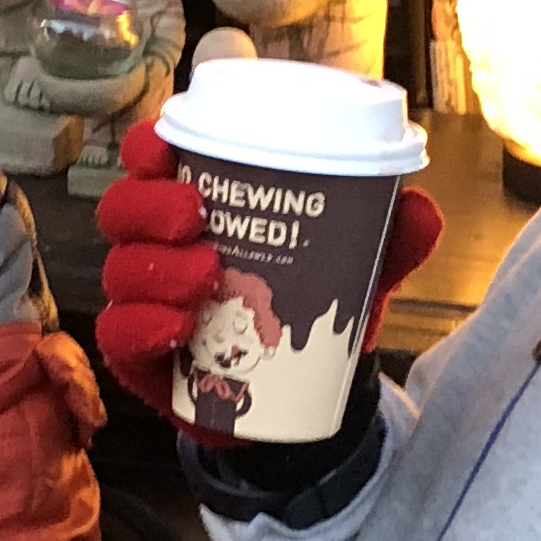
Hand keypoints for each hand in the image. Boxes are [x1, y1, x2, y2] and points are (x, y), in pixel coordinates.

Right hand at [94, 120, 443, 413]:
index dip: (148, 143)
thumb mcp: (355, 269)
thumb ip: (389, 240)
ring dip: (156, 268)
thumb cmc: (310, 305)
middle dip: (150, 205)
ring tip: (206, 276)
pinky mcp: (139, 354)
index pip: (152, 157)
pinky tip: (177, 326)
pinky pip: (118, 334)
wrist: (301, 396)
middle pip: (121, 208)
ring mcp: (142, 300)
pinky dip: (143, 325)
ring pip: (119, 269)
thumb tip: (421, 209)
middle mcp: (158, 244)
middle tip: (196, 216)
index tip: (167, 146)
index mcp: (197, 201)